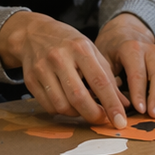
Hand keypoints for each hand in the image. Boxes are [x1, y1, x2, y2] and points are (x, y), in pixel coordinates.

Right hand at [0, 11, 127, 128]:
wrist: (32, 34)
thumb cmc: (68, 43)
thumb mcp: (91, 51)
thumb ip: (108, 76)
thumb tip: (124, 103)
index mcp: (80, 48)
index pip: (100, 81)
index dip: (112, 104)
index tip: (120, 121)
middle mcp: (59, 58)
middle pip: (78, 97)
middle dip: (93, 115)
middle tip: (102, 120)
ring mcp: (42, 69)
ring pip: (62, 106)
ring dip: (77, 114)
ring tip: (84, 108)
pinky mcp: (30, 80)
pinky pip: (49, 107)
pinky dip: (62, 111)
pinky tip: (68, 104)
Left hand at [97, 14, 154, 117]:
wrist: (126, 32)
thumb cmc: (112, 50)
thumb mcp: (103, 59)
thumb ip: (107, 79)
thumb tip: (110, 102)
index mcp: (132, 48)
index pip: (137, 73)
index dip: (139, 93)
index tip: (140, 110)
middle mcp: (151, 50)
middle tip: (154, 115)